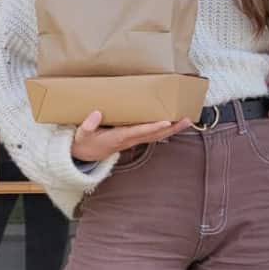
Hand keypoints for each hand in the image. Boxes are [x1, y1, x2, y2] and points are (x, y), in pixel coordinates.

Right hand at [70, 110, 193, 161]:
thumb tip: (96, 114)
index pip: (138, 132)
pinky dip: (164, 129)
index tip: (165, 122)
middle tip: (187, 119)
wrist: (84, 155)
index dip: (152, 128)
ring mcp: (133, 140)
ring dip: (172, 129)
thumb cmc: (84, 142)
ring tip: (187, 120)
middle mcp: (129, 140)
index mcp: (118, 138)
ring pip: (156, 136)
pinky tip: (174, 122)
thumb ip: (87, 125)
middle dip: (171, 128)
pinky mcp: (134, 138)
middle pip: (154, 135)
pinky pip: (152, 135)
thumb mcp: (81, 134)